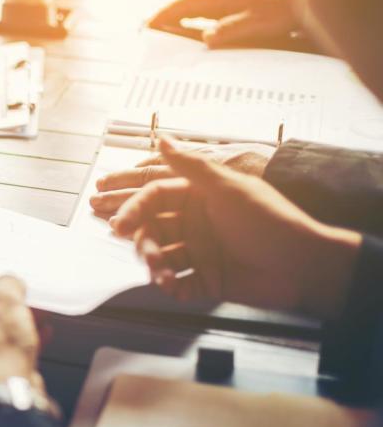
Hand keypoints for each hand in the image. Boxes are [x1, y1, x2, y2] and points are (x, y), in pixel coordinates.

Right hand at [110, 138, 360, 316]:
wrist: (304, 265)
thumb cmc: (271, 221)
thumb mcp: (228, 188)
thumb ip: (191, 165)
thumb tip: (162, 138)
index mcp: (199, 198)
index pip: (155, 199)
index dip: (135, 209)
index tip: (121, 224)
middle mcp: (197, 223)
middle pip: (153, 230)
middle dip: (144, 244)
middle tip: (147, 256)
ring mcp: (202, 252)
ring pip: (163, 258)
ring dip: (157, 267)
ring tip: (164, 276)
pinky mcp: (209, 280)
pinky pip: (180, 283)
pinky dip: (173, 287)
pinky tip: (175, 287)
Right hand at [149, 0, 301, 47]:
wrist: (299, 3)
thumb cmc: (279, 13)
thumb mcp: (256, 24)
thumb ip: (229, 30)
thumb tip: (206, 39)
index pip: (184, 3)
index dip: (164, 14)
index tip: (148, 25)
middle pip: (183, 5)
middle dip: (163, 17)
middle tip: (145, 31)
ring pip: (190, 9)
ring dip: (174, 19)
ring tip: (158, 33)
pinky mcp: (228, 5)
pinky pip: (201, 13)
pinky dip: (187, 20)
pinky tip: (182, 30)